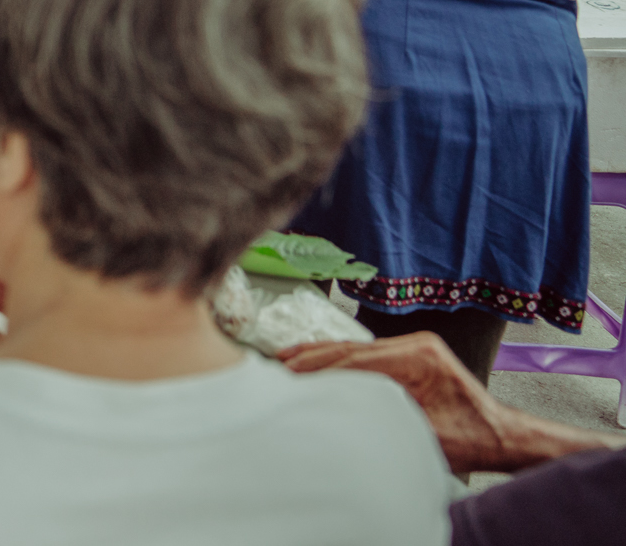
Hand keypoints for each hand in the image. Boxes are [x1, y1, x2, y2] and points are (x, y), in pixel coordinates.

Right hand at [280, 333, 523, 474]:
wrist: (501, 436)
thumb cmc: (472, 439)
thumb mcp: (423, 433)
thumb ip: (382, 416)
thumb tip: (338, 413)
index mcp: (420, 357)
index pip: (357, 359)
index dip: (321, 369)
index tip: (292, 377)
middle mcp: (416, 344)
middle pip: (351, 348)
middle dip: (313, 358)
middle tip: (280, 368)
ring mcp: (413, 346)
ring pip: (355, 347)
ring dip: (321, 356)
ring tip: (287, 359)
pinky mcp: (410, 355)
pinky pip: (366, 354)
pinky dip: (339, 359)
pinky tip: (316, 360)